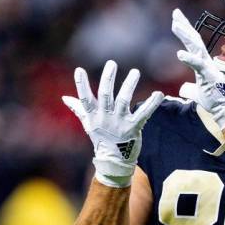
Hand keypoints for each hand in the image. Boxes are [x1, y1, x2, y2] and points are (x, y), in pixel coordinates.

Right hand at [62, 60, 163, 186]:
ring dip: (129, 85)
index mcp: (94, 115)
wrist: (114, 161)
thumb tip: (65, 98)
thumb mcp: (88, 123)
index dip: (81, 84)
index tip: (79, 70)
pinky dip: (152, 103)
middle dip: (108, 78)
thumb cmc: (101, 139)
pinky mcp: (134, 127)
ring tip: (135, 72)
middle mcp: (106, 117)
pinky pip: (143, 113)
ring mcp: (120, 122)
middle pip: (106, 95)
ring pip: (124, 100)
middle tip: (111, 63)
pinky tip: (159, 94)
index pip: (85, 98)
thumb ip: (78, 108)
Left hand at [171, 8, 224, 129]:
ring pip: (196, 47)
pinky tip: (179, 54)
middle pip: (194, 39)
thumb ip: (189, 89)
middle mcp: (205, 61)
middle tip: (176, 13)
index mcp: (202, 63)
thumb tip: (183, 89)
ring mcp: (207, 67)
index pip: (192, 43)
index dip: (185, 31)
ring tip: (175, 25)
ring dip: (185, 35)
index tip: (176, 19)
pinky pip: (198, 65)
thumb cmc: (214, 100)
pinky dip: (189, 58)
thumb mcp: (197, 93)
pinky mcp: (208, 75)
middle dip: (184, 25)